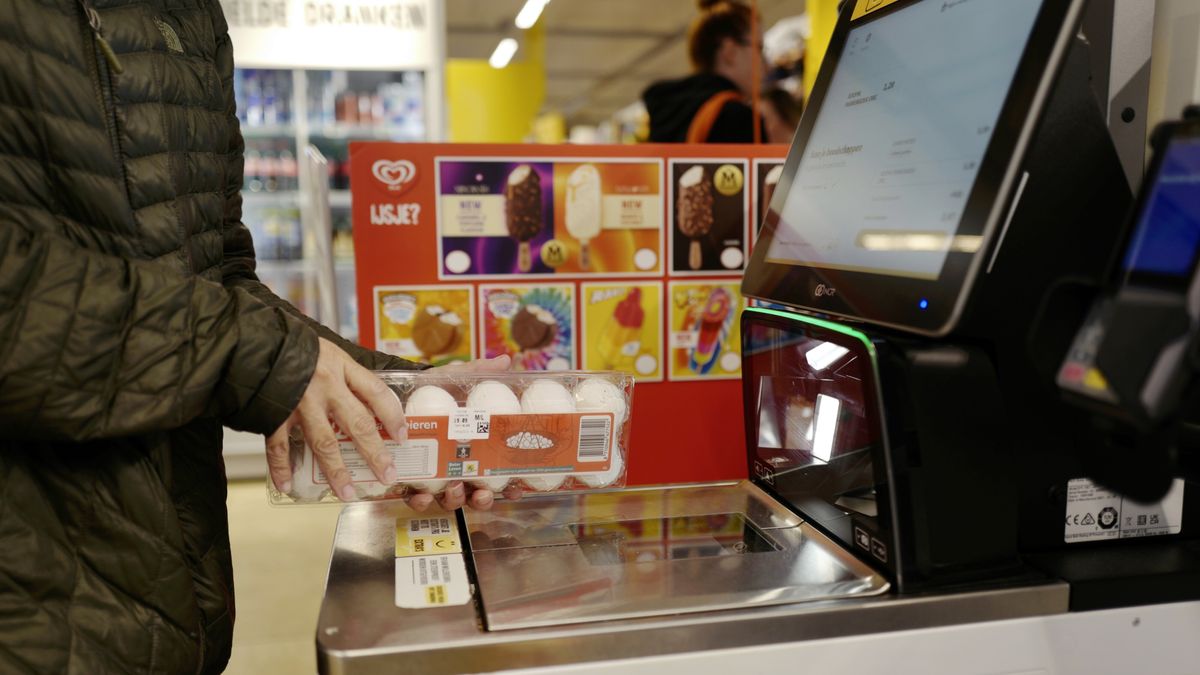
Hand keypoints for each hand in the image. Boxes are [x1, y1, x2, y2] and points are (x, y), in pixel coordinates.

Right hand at [266, 337, 403, 501]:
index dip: (393, 416)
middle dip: (374, 453)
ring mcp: (299, 403)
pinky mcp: (274, 414)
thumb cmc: (297, 347)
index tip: (403, 436)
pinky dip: (281, 468)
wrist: (256, 341)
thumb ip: (349, 375)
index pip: (376, 393)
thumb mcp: (331, 352)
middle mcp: (325, 386)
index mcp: (342, 367)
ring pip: (323, 443)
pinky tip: (288, 485)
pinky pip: (279, 446)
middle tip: (388, 475)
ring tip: (348, 492)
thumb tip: (373, 401)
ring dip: (336, 471)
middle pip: (357, 424)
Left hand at [405, 355, 523, 511]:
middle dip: (482, 499)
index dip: (511, 486)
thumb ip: (478, 372)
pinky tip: (422, 495)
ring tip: (453, 488)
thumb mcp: (454, 379)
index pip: (498, 474)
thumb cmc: (432, 391)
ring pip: (450, 500)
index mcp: (475, 449)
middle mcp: (457, 467)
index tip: (516, 487)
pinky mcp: (409, 480)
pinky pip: (417, 499)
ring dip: (455, 500)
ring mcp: (434, 477)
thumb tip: (506, 360)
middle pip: (476, 493)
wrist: (395, 394)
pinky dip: (421, 502)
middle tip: (481, 492)